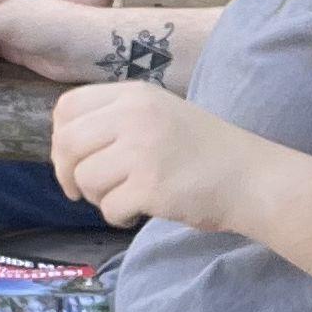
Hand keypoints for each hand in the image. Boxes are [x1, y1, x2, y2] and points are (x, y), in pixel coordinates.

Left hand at [49, 80, 261, 232]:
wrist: (251, 178)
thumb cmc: (204, 152)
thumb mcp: (159, 115)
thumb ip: (115, 121)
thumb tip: (64, 149)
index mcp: (135, 95)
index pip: (67, 107)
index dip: (60, 138)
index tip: (74, 160)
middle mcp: (135, 116)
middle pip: (68, 144)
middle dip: (68, 173)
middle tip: (83, 191)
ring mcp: (143, 151)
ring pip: (86, 179)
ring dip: (99, 197)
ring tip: (127, 197)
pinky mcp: (151, 186)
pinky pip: (109, 208)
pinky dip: (120, 216)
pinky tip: (142, 211)